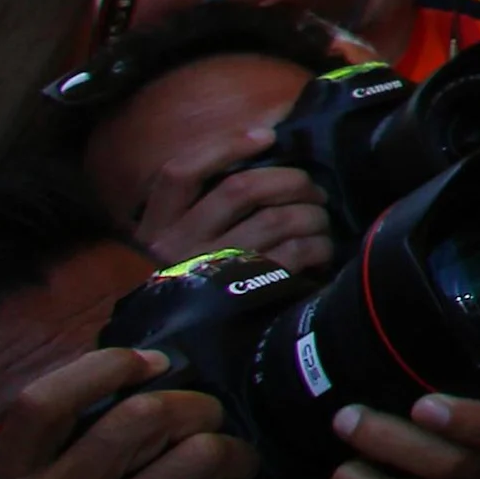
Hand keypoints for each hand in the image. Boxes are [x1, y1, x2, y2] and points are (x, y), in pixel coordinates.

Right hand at [0, 347, 278, 478]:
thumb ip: (29, 477)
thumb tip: (100, 415)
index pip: (43, 400)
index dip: (107, 366)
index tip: (152, 364)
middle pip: (142, 416)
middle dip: (196, 409)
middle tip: (211, 425)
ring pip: (198, 458)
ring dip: (236, 457)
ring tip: (240, 470)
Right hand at [129, 130, 332, 276]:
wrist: (182, 342)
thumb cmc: (190, 274)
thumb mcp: (178, 236)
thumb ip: (203, 197)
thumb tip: (263, 140)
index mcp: (159, 223)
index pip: (182, 172)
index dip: (226, 147)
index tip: (266, 136)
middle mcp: (179, 246)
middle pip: (242, 190)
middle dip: (290, 180)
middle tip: (312, 189)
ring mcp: (213, 270)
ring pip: (275, 220)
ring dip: (311, 213)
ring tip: (321, 218)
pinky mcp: (245, 293)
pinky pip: (293, 255)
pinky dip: (317, 244)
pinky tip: (321, 246)